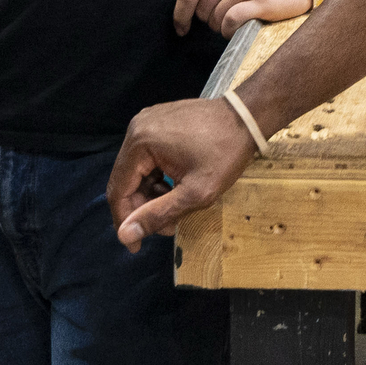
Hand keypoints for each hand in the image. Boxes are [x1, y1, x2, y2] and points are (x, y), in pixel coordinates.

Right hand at [107, 96, 258, 251]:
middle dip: (143, 207)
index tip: (136, 246)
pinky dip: (157, 176)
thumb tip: (125, 235)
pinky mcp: (158, 121)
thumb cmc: (225, 154)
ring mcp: (147, 122)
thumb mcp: (195, 193)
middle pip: (126, 179)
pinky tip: (176, 186)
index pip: (119, 190)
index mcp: (140, 143)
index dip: (125, 221)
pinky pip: (147, 156)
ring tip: (176, 208)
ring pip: (137, 170)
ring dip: (151, 194)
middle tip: (167, 227)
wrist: (247, 118)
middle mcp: (136, 128)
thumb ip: (158, 214)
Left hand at [173, 0, 312, 35]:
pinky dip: (229, 31)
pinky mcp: (262, 1)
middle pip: (203, 9)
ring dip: (221, 27)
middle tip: (224, 17)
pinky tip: (235, 30)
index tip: (181, 29)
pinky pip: (232, 22)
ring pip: (217, 18)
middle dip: (209, 20)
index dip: (180, 14)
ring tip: (235, 21)